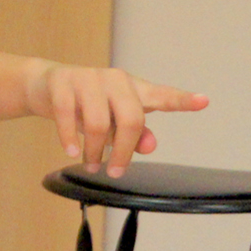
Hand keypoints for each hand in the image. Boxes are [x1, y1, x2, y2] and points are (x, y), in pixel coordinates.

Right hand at [25, 63, 207, 176]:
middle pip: (131, 119)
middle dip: (124, 152)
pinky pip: (69, 115)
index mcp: (134, 90)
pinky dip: (70, 138)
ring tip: (92, 164)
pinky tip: (72, 151)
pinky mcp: (63, 82)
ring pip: (99, 122)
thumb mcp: (114, 123)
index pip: (163, 96)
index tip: (204, 101)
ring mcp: (88, 78)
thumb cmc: (89, 107)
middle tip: (115, 171)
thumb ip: (135, 135)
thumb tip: (150, 146)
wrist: (46, 86)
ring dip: (96, 151)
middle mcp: (116, 80)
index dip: (183, 100)